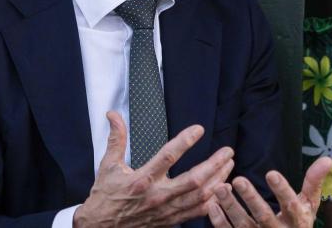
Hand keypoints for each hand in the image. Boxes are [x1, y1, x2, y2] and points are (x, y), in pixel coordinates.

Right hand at [73, 111, 234, 227]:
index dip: (184, 141)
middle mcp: (157, 196)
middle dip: (214, 165)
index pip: (167, 157)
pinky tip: (222, 189)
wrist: (101, 227)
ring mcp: (166, 210)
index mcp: (142, 179)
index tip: (199, 129)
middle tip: (228, 151)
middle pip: (193, 180)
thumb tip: (113, 115)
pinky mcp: (170, 220)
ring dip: (218, 180)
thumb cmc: (106, 195)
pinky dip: (213, 201)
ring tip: (229, 165)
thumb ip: (116, 139)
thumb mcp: (108, 166)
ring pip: (200, 196)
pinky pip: (197, 212)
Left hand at [207, 156, 331, 227]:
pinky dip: (220, 222)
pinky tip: (212, 205)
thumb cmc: (298, 223)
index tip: (270, 173)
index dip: (282, 190)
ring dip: (231, 207)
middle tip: (238, 180)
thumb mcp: (309, 205)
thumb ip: (314, 182)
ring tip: (220, 188)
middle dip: (251, 198)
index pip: (291, 206)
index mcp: (298, 221)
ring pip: (244, 226)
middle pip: (264, 216)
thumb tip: (327, 158)